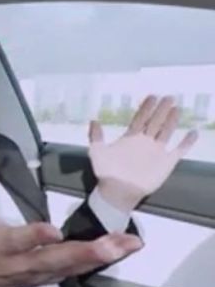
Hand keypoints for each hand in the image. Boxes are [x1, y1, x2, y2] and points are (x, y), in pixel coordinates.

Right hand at [0, 174, 141, 286]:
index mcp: (3, 245)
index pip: (20, 240)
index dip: (36, 237)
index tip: (55, 231)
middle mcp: (24, 262)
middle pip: (57, 259)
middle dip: (87, 252)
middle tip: (115, 244)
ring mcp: (39, 274)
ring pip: (72, 267)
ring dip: (102, 257)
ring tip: (129, 244)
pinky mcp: (49, 278)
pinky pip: (76, 271)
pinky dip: (99, 262)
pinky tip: (121, 251)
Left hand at [90, 95, 197, 212]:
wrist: (118, 190)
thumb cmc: (107, 172)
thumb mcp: (97, 152)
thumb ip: (96, 136)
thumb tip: (93, 120)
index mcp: (130, 137)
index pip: (140, 118)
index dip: (146, 108)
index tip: (152, 96)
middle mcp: (145, 141)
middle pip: (155, 122)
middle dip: (161, 109)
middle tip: (168, 97)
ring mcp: (156, 151)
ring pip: (166, 132)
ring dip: (172, 120)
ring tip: (177, 108)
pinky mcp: (166, 162)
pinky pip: (179, 150)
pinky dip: (187, 142)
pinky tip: (193, 133)